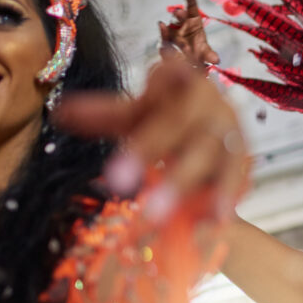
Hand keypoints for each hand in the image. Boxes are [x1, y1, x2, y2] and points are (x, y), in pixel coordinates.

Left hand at [55, 53, 247, 221]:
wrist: (217, 128)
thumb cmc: (172, 119)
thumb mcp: (137, 115)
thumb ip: (103, 114)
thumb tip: (59, 111)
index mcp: (186, 81)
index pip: (163, 92)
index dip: (144, 117)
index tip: (117, 151)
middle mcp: (213, 103)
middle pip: (181, 125)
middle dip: (150, 150)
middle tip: (117, 182)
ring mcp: (232, 132)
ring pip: (209, 154)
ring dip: (183, 183)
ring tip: (156, 215)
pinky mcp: (243, 160)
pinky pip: (235, 178)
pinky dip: (223, 198)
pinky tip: (212, 222)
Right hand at [160, 0, 219, 66]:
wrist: (188, 61)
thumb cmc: (197, 50)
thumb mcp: (205, 52)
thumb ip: (209, 55)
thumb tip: (216, 60)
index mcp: (193, 20)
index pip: (191, 6)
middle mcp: (181, 23)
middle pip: (179, 15)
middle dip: (179, 14)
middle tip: (179, 12)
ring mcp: (172, 32)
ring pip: (169, 27)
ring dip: (168, 27)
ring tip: (164, 24)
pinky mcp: (165, 42)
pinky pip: (163, 39)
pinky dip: (162, 36)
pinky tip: (161, 35)